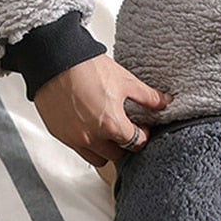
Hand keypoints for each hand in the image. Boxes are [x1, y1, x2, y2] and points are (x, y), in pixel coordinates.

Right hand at [33, 54, 168, 166]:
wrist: (56, 61)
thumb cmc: (88, 69)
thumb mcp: (126, 80)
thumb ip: (147, 96)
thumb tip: (164, 102)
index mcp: (111, 124)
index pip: (135, 143)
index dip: (143, 135)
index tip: (142, 127)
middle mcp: (91, 137)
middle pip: (116, 155)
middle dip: (125, 144)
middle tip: (127, 129)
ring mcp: (73, 138)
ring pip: (96, 158)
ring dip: (105, 149)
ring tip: (108, 130)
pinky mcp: (59, 135)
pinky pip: (78, 149)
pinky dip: (87, 143)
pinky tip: (91, 125)